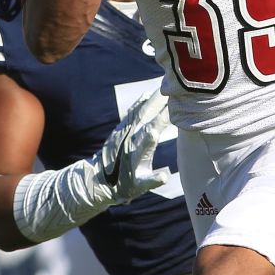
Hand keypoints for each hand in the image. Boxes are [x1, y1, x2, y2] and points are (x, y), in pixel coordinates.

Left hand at [91, 87, 171, 203]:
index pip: (152, 131)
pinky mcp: (120, 129)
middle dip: (158, 102)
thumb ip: (153, 180)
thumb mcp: (140, 186)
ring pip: (138, 111)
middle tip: (173, 90)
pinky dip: (140, 102)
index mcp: (138, 150)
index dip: (162, 119)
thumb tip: (164, 176)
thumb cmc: (125, 184)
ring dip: (151, 99)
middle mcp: (131, 138)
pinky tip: (146, 95)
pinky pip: (131, 112)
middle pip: (146, 115)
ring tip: (163, 88)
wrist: (99, 180)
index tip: (174, 107)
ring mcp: (124, 132)